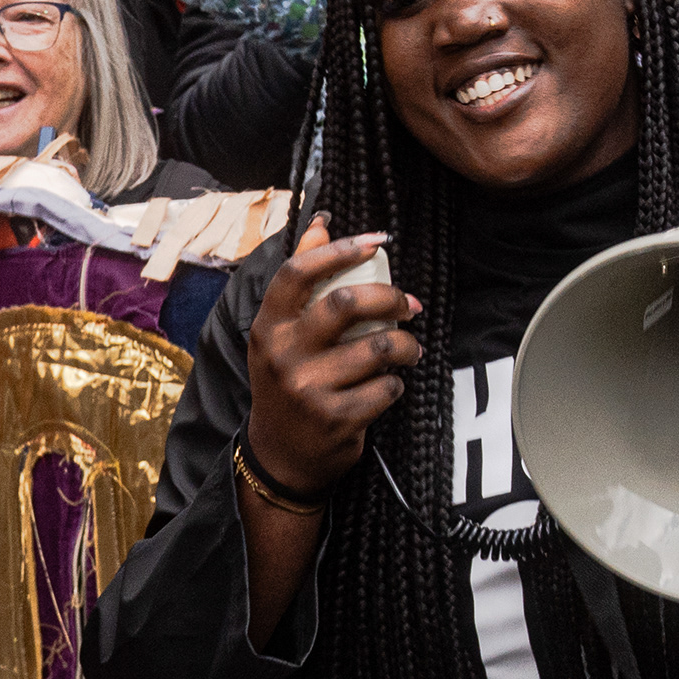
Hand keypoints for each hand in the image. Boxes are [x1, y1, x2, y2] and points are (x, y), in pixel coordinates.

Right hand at [245, 218, 422, 494]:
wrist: (280, 457)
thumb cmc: (287, 381)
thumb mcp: (279, 335)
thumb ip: (300, 281)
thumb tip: (321, 220)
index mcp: (268, 328)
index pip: (297, 273)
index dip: (339, 250)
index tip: (376, 240)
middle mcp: (283, 356)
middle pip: (347, 303)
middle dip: (391, 297)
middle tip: (410, 305)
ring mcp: (308, 389)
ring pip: (379, 347)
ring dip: (406, 346)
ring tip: (408, 349)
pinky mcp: (336, 420)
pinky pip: (387, 387)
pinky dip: (396, 383)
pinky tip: (388, 385)